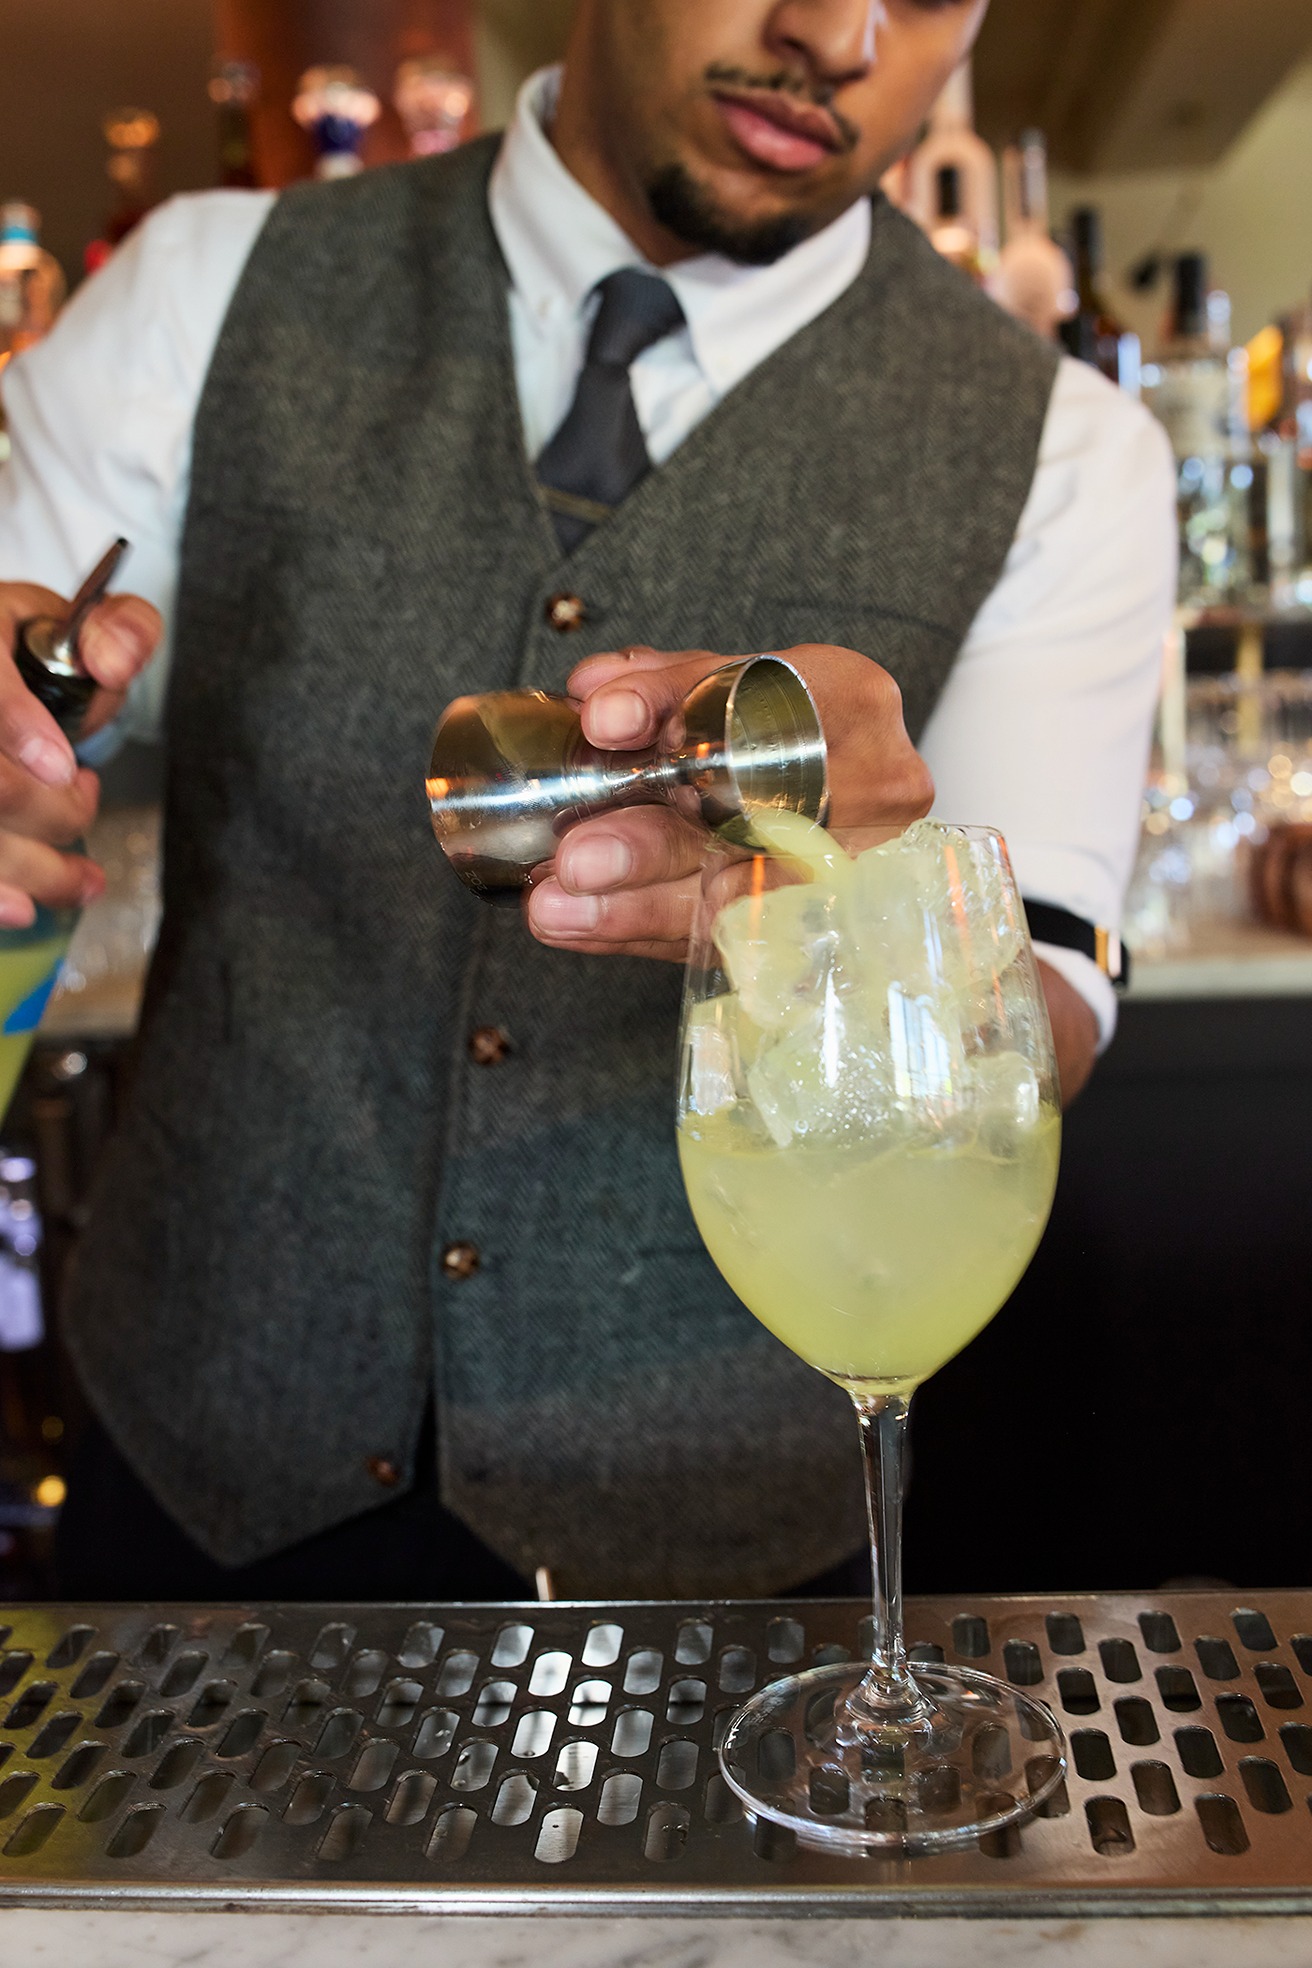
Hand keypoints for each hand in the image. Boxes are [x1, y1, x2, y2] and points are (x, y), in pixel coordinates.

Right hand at [0, 581, 159, 926]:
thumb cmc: (24, 652)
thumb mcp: (75, 624)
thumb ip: (117, 632)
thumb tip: (114, 663)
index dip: (17, 723)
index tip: (65, 768)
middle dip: (54, 810)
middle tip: (85, 795)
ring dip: (36, 869)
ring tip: (85, 880)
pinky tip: (23, 910)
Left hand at [527, 643, 933, 960]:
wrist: (832, 788)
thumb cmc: (770, 729)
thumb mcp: (719, 685)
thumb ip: (660, 685)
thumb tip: (594, 700)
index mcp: (853, 699)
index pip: (764, 705)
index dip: (679, 711)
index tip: (603, 724)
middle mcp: (877, 787)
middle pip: (759, 824)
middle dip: (654, 847)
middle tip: (574, 858)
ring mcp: (860, 866)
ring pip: (742, 897)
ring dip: (638, 908)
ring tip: (558, 908)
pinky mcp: (824, 925)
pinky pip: (731, 940)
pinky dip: (646, 933)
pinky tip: (583, 926)